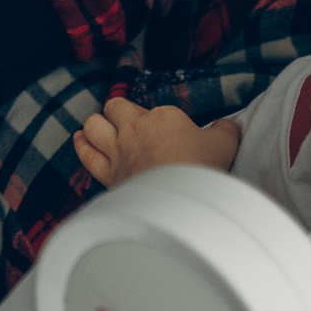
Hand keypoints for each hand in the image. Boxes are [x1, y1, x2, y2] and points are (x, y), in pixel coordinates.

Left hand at [74, 97, 240, 187]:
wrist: (181, 202)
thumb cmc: (202, 169)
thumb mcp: (224, 144)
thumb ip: (226, 130)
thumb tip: (229, 125)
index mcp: (162, 117)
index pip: (155, 110)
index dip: (159, 120)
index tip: (168, 134)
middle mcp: (134, 128)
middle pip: (116, 108)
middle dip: (119, 112)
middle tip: (129, 123)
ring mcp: (117, 150)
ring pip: (94, 125)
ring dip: (96, 124)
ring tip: (99, 127)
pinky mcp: (107, 173)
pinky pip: (86, 153)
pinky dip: (81, 144)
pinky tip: (80, 139)